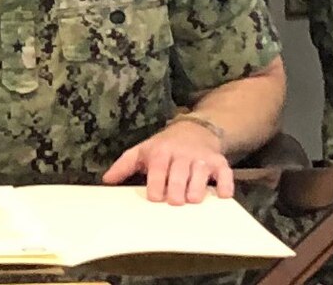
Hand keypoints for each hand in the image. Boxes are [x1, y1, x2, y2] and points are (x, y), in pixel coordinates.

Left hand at [102, 120, 231, 203]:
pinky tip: (223, 195)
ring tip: (192, 200)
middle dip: (176, 189)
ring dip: (197, 188)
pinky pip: (225, 174)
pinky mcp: (219, 163)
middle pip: (179, 173)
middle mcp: (182, 154)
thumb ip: (124, 166)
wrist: (194, 130)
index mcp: (160, 152)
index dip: (156, 183)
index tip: (154, 197)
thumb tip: (106, 181)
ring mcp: (201, 159)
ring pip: (201, 174)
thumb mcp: (142, 151)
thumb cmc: (164, 147)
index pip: (158, 168)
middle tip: (174, 202)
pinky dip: (225, 185)